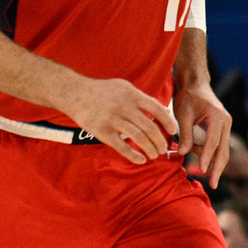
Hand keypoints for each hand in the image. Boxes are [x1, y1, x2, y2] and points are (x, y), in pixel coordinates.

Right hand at [64, 76, 179, 165]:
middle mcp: (124, 107)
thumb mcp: (124, 87)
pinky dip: (133, 155)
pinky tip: (140, 160)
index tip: (173, 132)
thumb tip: (164, 111)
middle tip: (163, 149)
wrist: (74, 93)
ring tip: (154, 155)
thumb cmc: (101, 91)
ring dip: (150, 149)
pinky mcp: (102, 131)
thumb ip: (143, 99)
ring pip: (138, 138)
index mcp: (131, 94)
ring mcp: (112, 119)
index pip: (156, 109)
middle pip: (149, 127)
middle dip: (160, 141)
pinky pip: (122, 147)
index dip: (168, 122)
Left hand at [173, 80, 231, 185]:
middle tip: (214, 185)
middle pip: (224, 149)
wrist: (196, 84)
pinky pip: (219, 145)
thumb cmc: (187, 97)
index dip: (207, 156)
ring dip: (215, 163)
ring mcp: (226, 125)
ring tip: (205, 174)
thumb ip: (184, 133)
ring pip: (223, 149)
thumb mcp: (183, 114)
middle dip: (218, 168)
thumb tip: (182, 153)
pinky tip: (198, 156)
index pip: (213, 142)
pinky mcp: (223, 128)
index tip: (203, 171)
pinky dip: (210, 153)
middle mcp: (226, 122)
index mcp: (218, 117)